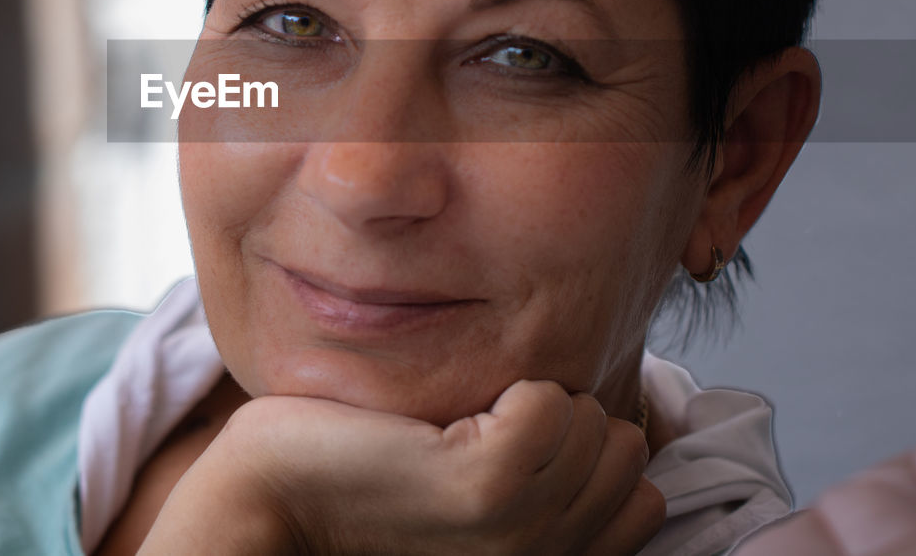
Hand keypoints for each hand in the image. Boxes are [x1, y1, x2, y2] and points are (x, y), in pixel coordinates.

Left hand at [140, 380, 664, 554]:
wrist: (272, 495)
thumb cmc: (369, 479)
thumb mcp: (480, 494)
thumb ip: (547, 481)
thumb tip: (619, 431)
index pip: (643, 494)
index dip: (583, 447)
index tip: (517, 445)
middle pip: (623, 447)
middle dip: (564, 417)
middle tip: (482, 431)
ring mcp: (516, 530)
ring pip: (590, 418)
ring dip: (530, 396)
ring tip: (460, 425)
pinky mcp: (478, 485)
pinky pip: (547, 400)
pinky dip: (506, 385)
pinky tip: (447, 418)